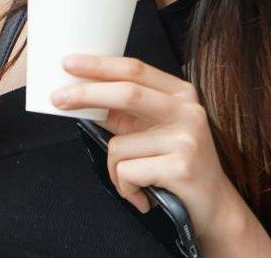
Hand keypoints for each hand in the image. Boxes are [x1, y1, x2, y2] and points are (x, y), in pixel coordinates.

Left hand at [51, 54, 245, 241]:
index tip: (68, 63)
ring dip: (114, 169)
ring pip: (119, 144)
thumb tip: (78, 97)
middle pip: (127, 92)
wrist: (214, 207)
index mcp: (180, 94)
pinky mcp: (182, 166)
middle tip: (56, 99)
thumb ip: (123, 113)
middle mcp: (187, 111)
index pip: (135, 69)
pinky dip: (126, 188)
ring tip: (135, 181)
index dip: (99, 64)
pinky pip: (127, 172)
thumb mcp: (151, 131)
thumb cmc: (174, 166)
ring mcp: (187, 138)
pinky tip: (144, 196)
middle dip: (86, 94)